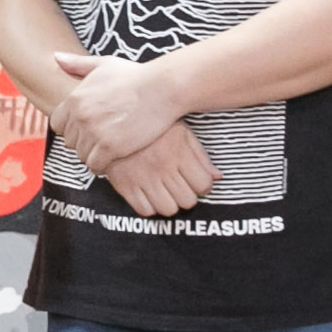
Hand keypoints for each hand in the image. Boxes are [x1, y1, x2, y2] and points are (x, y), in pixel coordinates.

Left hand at [49, 52, 184, 171]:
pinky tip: (113, 158)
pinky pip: (95, 165)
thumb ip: (78, 64)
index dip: (71, 128)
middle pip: (70, 141)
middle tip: (102, 139)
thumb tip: (55, 57)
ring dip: (94, 154)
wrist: (163, 88)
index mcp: (75, 99)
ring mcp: (94, 132)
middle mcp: (80, 116)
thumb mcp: (105, 64)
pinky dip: (102, 165)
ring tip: (109, 149)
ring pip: (82, 155)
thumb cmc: (137, 75)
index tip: (87, 127)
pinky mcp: (110, 147)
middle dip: (83, 141)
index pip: (58, 124)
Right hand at [99, 121, 219, 218]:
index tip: (196, 182)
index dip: (203, 186)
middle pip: (187, 200)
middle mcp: (162, 168)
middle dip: (187, 196)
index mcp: (178, 153)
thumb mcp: (181, 133)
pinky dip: (150, 206)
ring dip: (170, 203)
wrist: (113, 122)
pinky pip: (144, 210)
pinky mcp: (124, 185)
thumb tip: (217, 177)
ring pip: (168, 209)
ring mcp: (142, 178)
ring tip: (165, 193)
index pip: (203, 185)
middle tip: (180, 187)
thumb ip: (200, 155)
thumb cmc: (152, 126)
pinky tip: (149, 195)